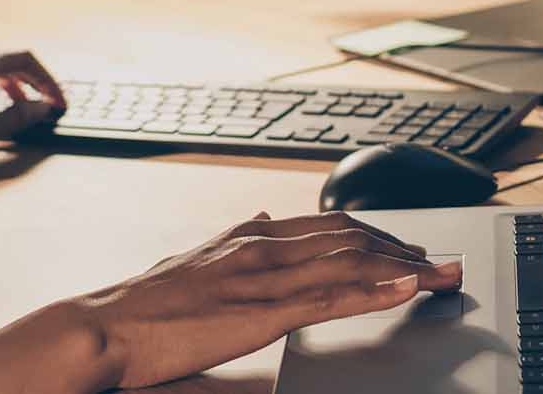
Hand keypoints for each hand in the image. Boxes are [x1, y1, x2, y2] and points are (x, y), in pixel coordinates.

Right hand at [64, 210, 463, 388]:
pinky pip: (328, 297)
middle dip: (402, 247)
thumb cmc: (140, 306)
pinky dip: (374, 290)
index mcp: (245, 234)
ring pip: (349, 262)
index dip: (375, 234)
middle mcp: (259, 246)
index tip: (407, 246)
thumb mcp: (192, 258)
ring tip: (441, 274)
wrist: (101, 327)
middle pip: (349, 236)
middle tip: (440, 262)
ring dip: (404, 267)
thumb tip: (258, 215)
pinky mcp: (258, 313)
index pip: (327, 224)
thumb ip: (232, 240)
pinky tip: (403, 289)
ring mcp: (260, 277)